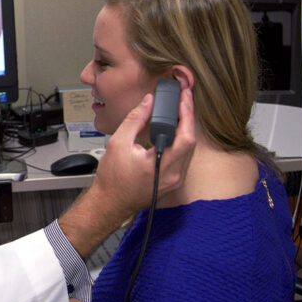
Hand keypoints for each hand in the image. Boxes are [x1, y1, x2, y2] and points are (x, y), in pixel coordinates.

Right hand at [90, 84, 194, 220]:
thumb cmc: (112, 178)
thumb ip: (135, 119)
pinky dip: (181, 142)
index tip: (185, 98)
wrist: (110, 202)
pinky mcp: (172, 182)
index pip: (185, 137)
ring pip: (189, 150)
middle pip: (191, 142)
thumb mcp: (118, 142)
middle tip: (183, 100)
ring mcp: (174, 180)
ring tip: (180, 112)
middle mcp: (172, 175)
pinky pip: (183, 158)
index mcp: (160, 165)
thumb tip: (148, 102)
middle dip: (188, 118)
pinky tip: (175, 131)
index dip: (187, 114)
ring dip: (186, 130)